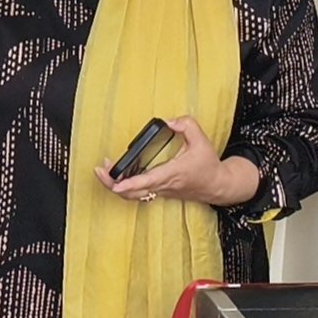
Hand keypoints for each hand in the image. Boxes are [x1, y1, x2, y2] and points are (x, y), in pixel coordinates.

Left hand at [94, 116, 260, 206]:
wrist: (219, 185)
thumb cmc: (208, 165)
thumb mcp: (201, 139)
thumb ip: (186, 124)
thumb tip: (169, 121)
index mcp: (172, 174)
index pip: (147, 181)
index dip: (130, 183)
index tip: (115, 183)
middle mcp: (163, 185)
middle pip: (133, 193)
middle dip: (113, 184)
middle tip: (99, 171)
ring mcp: (160, 191)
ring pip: (134, 195)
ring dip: (116, 186)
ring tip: (104, 171)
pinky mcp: (160, 193)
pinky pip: (139, 194)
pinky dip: (126, 187)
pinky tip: (117, 176)